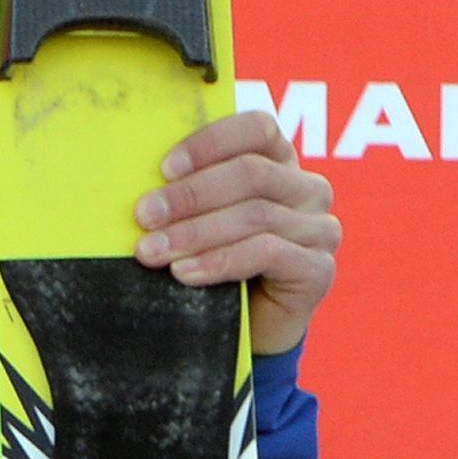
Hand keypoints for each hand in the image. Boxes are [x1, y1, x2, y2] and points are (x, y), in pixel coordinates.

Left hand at [134, 110, 340, 358]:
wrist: (238, 330)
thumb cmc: (209, 265)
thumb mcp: (195, 221)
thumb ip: (181, 195)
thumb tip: (138, 189)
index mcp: (278, 162)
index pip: (257, 129)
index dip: (210, 143)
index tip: (164, 169)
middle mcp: (306, 189)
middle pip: (251, 173)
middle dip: (190, 195)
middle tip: (143, 216)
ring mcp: (319, 229)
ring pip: (255, 215)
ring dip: (195, 233)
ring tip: (152, 251)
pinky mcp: (318, 269)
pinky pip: (267, 253)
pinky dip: (219, 261)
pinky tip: (185, 272)